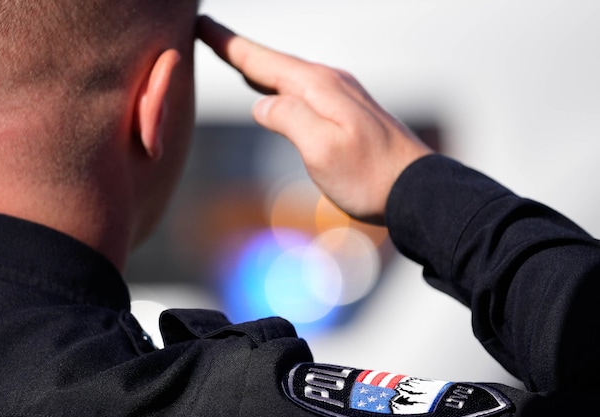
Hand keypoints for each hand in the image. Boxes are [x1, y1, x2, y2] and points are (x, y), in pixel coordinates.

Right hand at [197, 16, 431, 224]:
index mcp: (319, 88)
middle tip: (209, 33)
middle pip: (274, 62)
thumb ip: (288, 119)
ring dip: (259, 66)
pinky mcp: (347, 113)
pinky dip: (280, 84)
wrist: (415, 190)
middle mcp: (330, 84)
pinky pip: (303, 90)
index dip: (230, 45)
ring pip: (288, 75)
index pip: (264, 61)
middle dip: (240, 50)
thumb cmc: (368, 176)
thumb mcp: (321, 149)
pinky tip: (274, 91)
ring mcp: (341, 97)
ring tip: (235, 57)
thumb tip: (261, 105)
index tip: (202, 24)